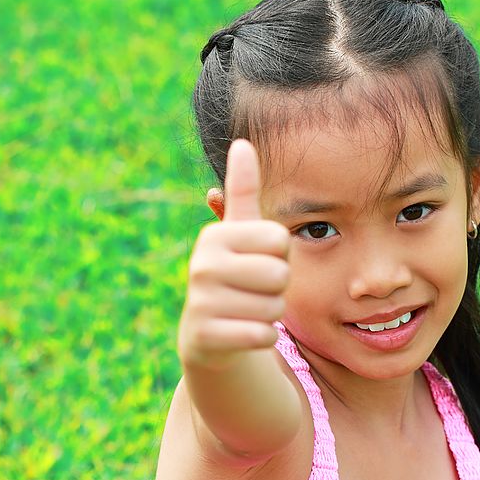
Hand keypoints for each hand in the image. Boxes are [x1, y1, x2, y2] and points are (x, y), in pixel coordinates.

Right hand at [178, 139, 290, 369]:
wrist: (209, 335)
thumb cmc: (236, 276)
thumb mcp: (240, 233)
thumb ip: (244, 190)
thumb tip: (242, 142)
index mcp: (215, 236)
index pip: (279, 239)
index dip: (279, 255)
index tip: (256, 261)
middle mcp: (201, 265)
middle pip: (279, 274)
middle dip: (277, 288)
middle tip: (254, 291)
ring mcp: (201, 302)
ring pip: (273, 308)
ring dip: (269, 314)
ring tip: (246, 311)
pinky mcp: (205, 336)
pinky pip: (261, 335)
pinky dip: (261, 337)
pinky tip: (242, 333)